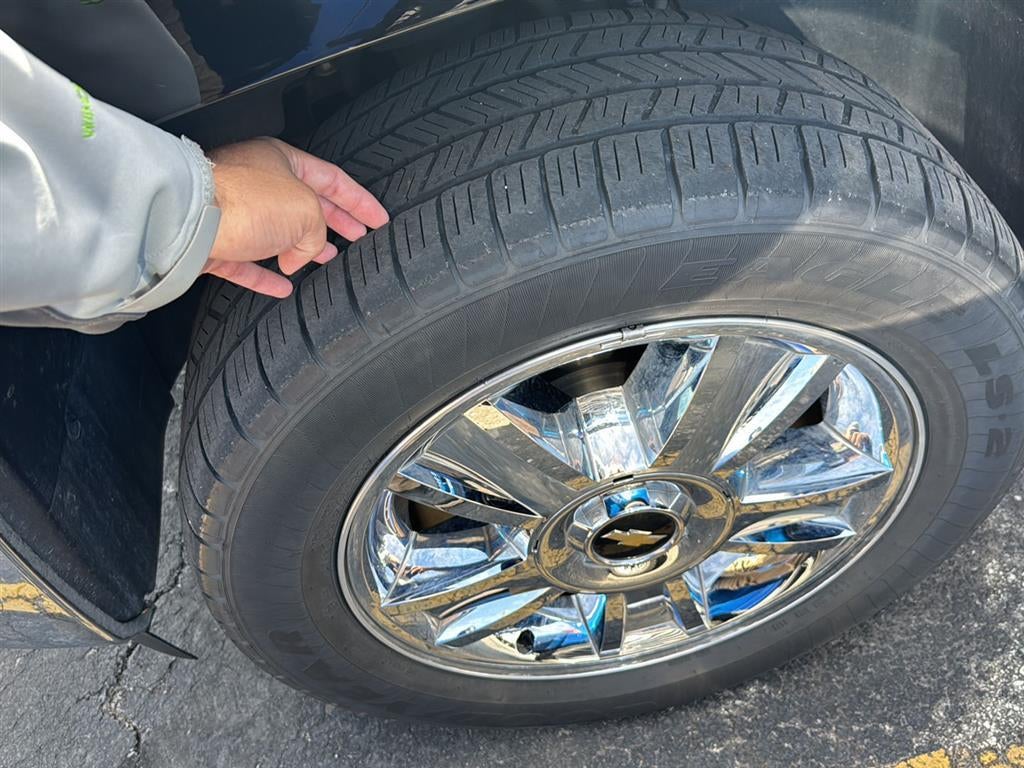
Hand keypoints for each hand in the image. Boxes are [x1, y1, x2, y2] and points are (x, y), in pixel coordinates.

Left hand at [203, 137, 387, 296]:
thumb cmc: (242, 201)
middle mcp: (257, 181)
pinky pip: (248, 262)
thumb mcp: (306, 212)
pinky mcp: (217, 243)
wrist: (187, 220)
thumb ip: (319, 233)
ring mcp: (235, 212)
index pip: (333, 180)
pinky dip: (267, 275)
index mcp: (282, 160)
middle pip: (307, 204)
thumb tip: (305, 254)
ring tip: (325, 260)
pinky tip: (284, 287)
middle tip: (358, 236)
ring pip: (278, 232)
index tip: (378, 219)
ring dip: (304, 248)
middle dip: (335, 222)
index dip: (360, 202)